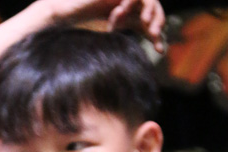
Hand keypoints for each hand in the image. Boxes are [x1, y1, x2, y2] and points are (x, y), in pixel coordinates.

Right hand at [49, 0, 165, 52]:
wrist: (67, 16)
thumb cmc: (81, 32)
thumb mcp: (106, 42)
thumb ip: (119, 48)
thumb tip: (132, 68)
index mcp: (129, 21)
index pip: (149, 27)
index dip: (157, 37)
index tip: (160, 51)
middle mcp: (130, 8)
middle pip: (154, 11)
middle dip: (157, 22)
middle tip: (153, 34)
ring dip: (150, 10)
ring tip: (145, 21)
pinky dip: (134, 0)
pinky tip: (128, 12)